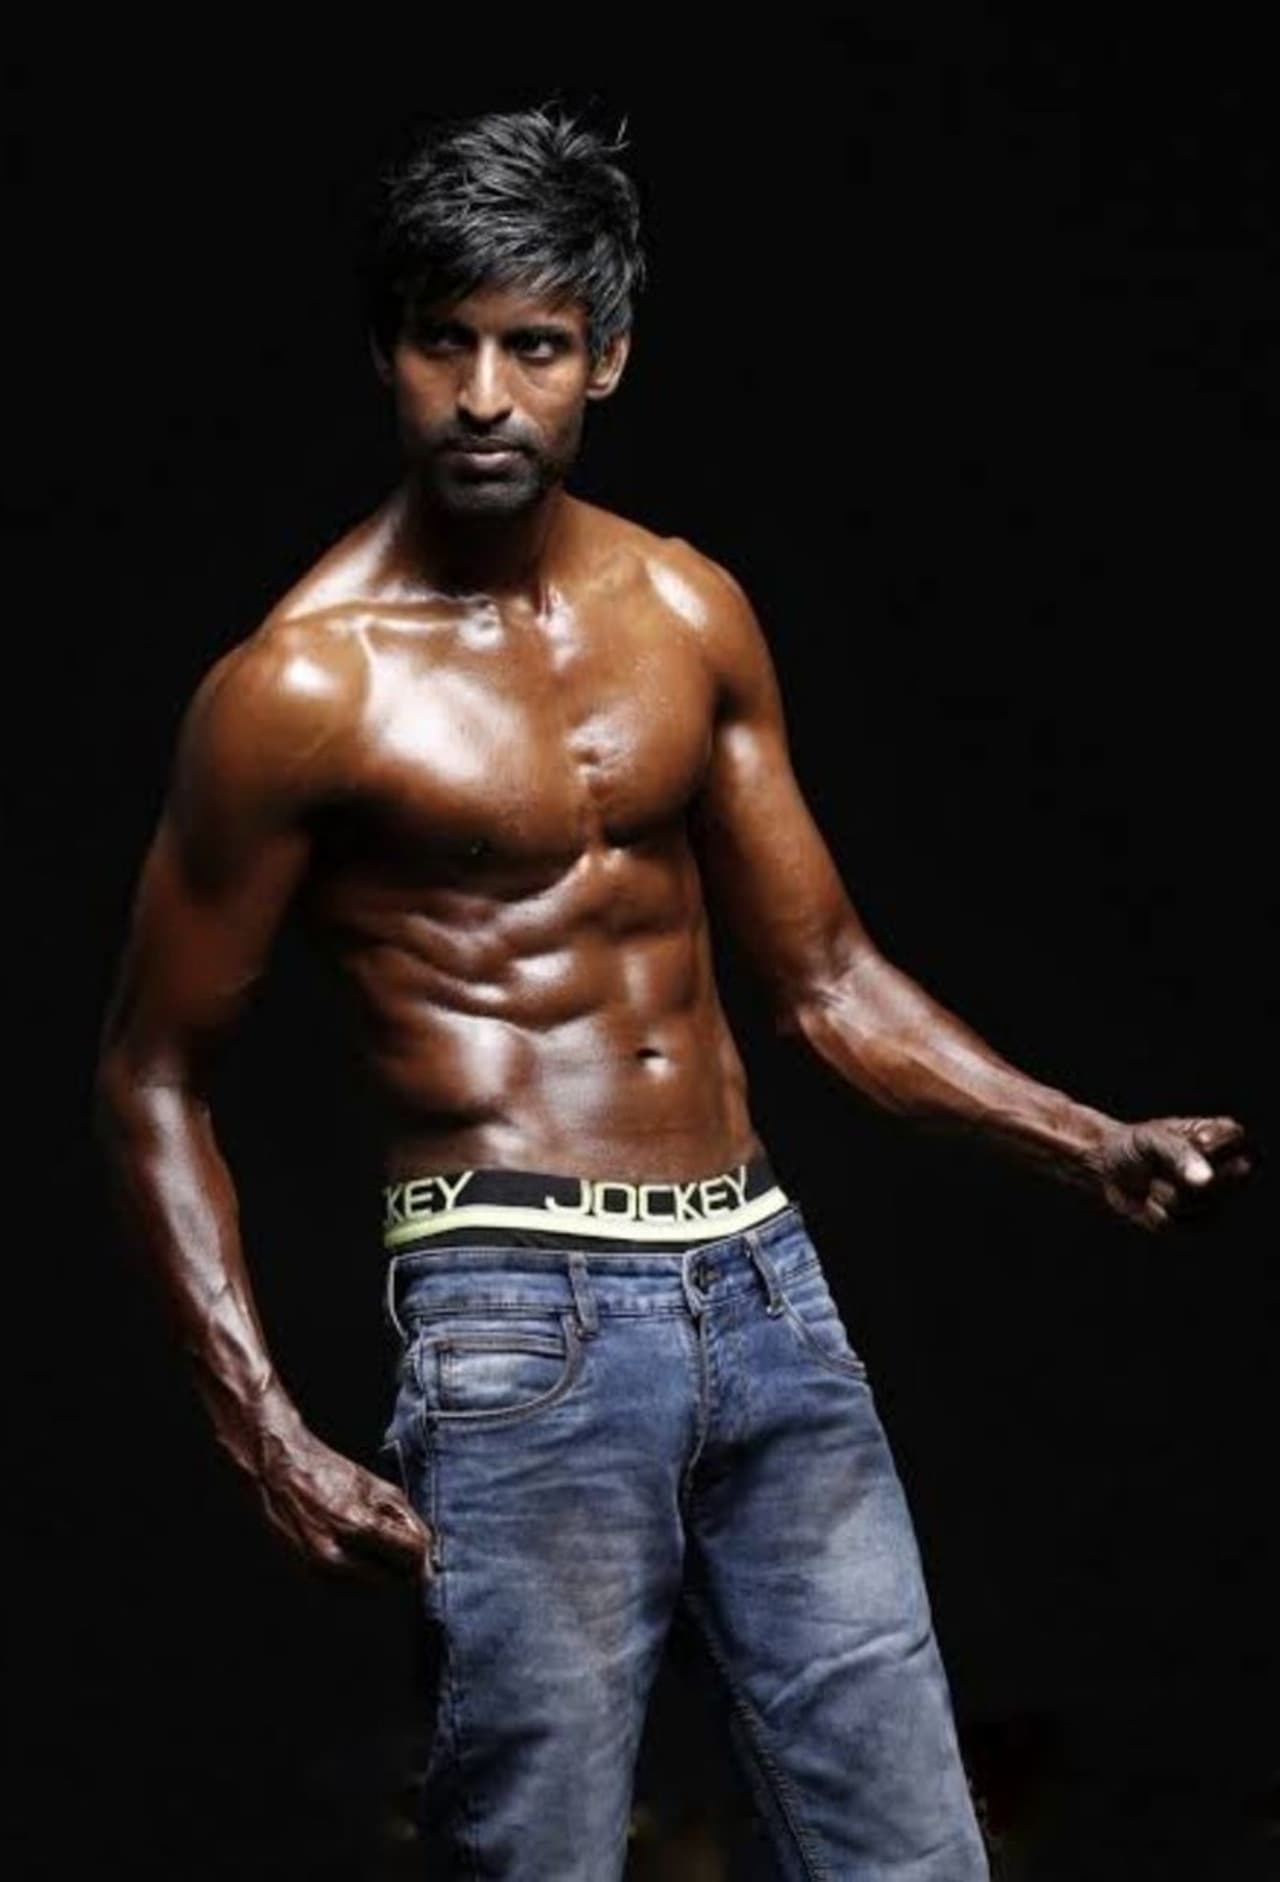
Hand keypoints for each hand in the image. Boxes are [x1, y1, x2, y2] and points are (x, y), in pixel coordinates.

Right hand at [252, 1424, 434, 1582]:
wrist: (280, 1474)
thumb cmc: (329, 1474)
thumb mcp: (378, 1488)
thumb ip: (406, 1522)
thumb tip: (428, 1552)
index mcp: (357, 1526)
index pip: (410, 1556)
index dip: (423, 1553)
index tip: (424, 1548)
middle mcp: (336, 1555)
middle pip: (394, 1580)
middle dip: (405, 1567)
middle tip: (404, 1548)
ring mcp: (321, 1570)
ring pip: (373, 1589)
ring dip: (384, 1573)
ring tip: (377, 1543)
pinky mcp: (310, 1576)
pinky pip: (351, 1588)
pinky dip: (362, 1576)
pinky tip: (358, 1551)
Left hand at [1092, 1115, 1251, 1231]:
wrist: (1107, 1168)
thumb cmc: (1132, 1145)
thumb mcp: (1151, 1139)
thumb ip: (1180, 1153)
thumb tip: (1208, 1179)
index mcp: (1217, 1137)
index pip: (1236, 1139)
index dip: (1214, 1145)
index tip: (1192, 1143)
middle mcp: (1221, 1169)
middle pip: (1222, 1181)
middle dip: (1182, 1177)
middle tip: (1159, 1165)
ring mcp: (1210, 1199)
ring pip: (1196, 1206)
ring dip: (1163, 1194)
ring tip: (1151, 1181)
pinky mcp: (1193, 1223)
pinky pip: (1178, 1224)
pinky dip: (1155, 1213)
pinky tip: (1149, 1200)